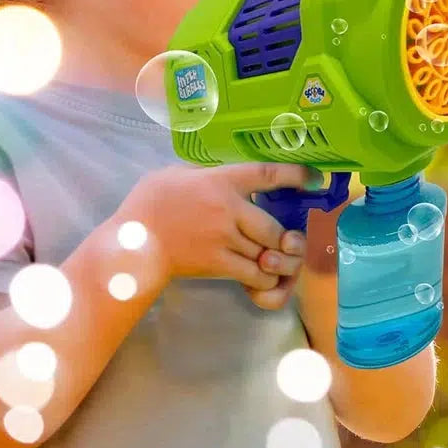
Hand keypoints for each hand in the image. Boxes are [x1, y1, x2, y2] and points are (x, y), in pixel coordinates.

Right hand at [117, 162, 316, 302]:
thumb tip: (225, 171)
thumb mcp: (178, 174)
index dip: (296, 175)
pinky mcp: (217, 264)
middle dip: (286, 237)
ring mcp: (224, 239)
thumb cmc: (152, 203)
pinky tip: (263, 275)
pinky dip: (264, 277)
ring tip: (280, 259)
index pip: (267, 174)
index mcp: (221, 181)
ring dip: (278, 258)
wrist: (132, 242)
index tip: (314, 177)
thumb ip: (207, 173)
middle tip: (290, 239)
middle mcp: (228, 209)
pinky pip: (253, 273)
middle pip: (273, 226)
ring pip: (266, 251)